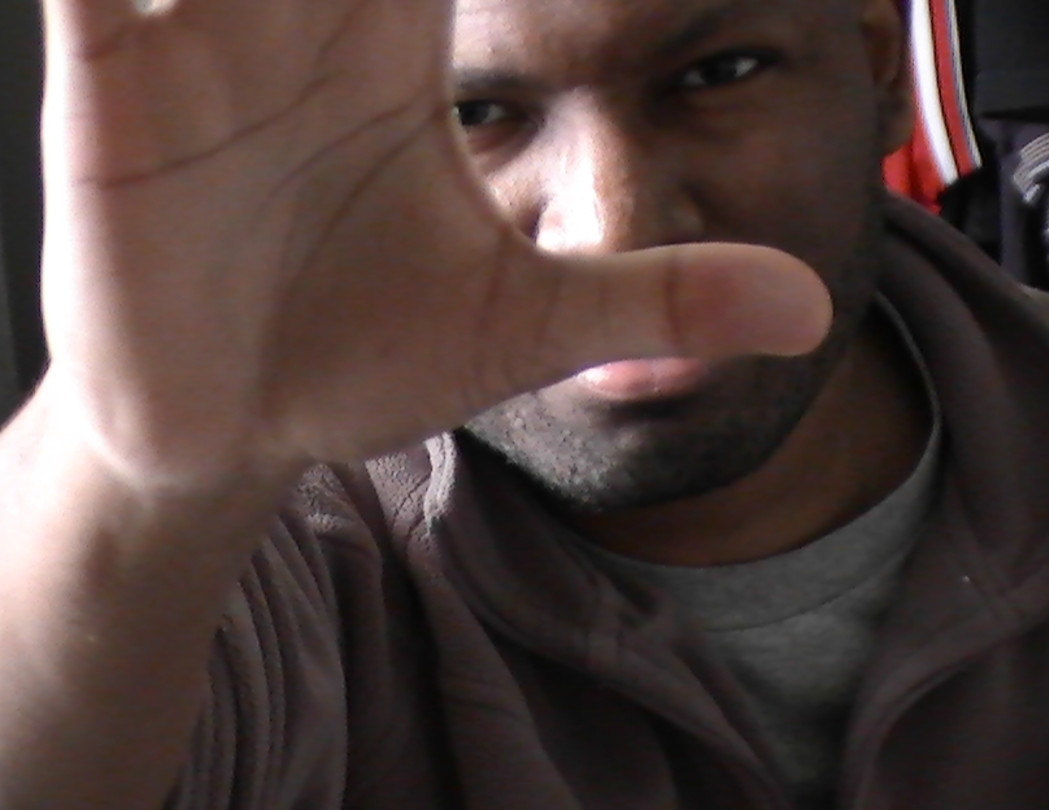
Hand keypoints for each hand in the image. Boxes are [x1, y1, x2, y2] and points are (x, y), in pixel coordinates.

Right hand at [37, 0, 830, 490]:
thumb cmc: (356, 360)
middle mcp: (296, 23)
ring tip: (326, 4)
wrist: (230, 431)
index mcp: (390, 50)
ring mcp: (192, 46)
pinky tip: (177, 3)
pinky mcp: (102, 94)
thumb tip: (811, 310)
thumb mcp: (522, 322)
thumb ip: (656, 297)